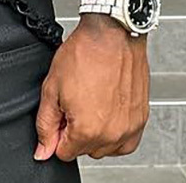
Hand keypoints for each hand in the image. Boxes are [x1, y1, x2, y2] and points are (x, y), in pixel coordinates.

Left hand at [33, 14, 149, 161]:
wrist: (111, 34)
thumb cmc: (85, 53)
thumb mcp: (52, 87)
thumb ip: (45, 124)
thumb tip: (44, 150)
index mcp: (87, 130)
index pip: (64, 152)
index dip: (57, 132)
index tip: (61, 114)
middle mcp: (112, 134)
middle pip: (85, 151)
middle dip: (76, 131)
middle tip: (75, 102)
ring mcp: (129, 128)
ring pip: (105, 148)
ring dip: (96, 133)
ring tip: (92, 102)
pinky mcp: (141, 119)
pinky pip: (126, 141)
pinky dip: (116, 132)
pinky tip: (107, 111)